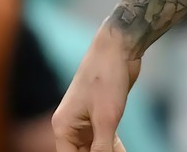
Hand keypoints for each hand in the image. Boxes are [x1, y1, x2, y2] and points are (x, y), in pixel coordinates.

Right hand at [53, 31, 139, 151]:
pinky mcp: (100, 114)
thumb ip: (102, 147)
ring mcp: (86, 120)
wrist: (119, 47)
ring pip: (94, 148)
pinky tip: (123, 150)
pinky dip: (112, 147)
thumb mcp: (106, 118)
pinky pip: (104, 138)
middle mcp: (71, 125)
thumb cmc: (107, 78)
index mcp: (63, 127)